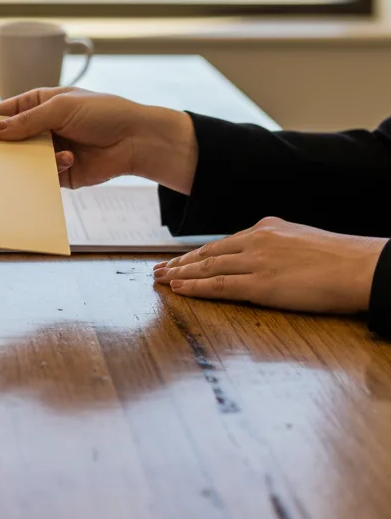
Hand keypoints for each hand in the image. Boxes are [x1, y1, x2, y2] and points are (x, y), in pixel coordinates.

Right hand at [0, 87, 197, 191]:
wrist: (138, 140)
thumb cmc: (104, 113)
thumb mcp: (61, 108)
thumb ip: (26, 121)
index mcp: (38, 104)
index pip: (3, 113)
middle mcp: (41, 129)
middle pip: (9, 140)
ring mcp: (50, 151)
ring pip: (23, 161)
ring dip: (24, 162)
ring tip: (25, 161)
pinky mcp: (61, 174)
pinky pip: (42, 177)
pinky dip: (48, 172)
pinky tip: (65, 161)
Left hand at [153, 217, 385, 313]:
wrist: (360, 267)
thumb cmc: (340, 259)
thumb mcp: (302, 241)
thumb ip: (279, 246)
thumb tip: (268, 257)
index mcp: (267, 229)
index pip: (222, 244)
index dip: (197, 254)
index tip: (178, 260)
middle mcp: (256, 241)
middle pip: (208, 254)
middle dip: (180, 263)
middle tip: (157, 270)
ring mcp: (256, 262)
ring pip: (207, 269)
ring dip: (180, 274)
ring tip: (159, 280)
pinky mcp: (260, 284)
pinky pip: (219, 286)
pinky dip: (195, 288)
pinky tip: (178, 289)